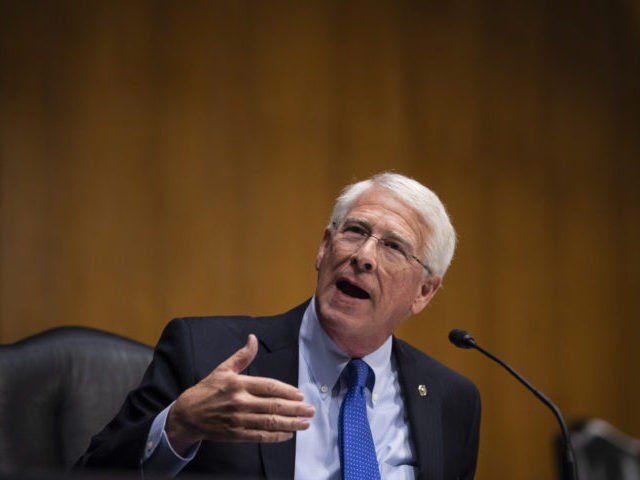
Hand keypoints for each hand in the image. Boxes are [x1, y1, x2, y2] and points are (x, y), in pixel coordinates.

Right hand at [165, 334, 314, 454]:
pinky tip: (288, 434)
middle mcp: (240, 402)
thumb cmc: (207, 390)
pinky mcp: (236, 434)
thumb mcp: (223, 369)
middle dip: (295, 409)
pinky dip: (275, 436)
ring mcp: (238, 420)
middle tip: (310, 410)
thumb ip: (242, 356)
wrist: (187, 414)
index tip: (300, 395)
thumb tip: (252, 338)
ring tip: (305, 423)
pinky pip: (260, 436)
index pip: (268, 387)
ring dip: (290, 423)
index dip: (286, 391)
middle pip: (273, 406)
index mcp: (238, 384)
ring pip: (269, 422)